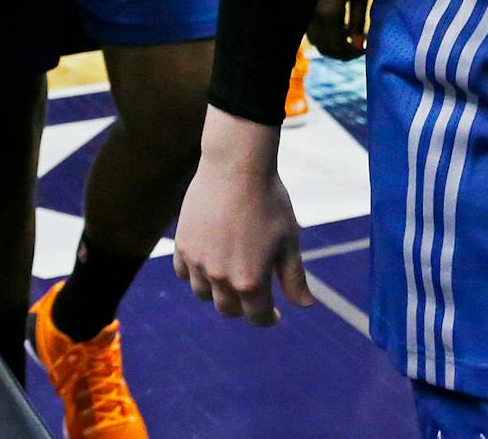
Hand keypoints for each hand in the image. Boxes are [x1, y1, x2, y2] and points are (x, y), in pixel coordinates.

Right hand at [173, 115, 311, 326]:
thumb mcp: (289, 240)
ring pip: (204, 294)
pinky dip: (196, 274)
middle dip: (243, 307)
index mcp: (250, 281)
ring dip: (218, 293)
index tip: (275, 315)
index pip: (257, 316)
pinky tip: (210, 263)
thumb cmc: (269, 202)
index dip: (268, 319)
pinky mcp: (182, 246)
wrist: (236, 167)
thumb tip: (306, 305)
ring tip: (232, 277)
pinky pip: (185, 273)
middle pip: (228, 309)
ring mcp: (197, 263)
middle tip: (254, 294)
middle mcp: (220, 278)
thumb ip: (294, 277)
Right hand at [308, 0, 372, 59]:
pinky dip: (322, 32)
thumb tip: (359, 44)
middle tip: (356, 47)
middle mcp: (311, 15)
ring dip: (330, 43)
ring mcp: (302, 10)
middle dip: (340, 52)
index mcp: (328, 13)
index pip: (337, 47)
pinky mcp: (298, 4)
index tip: (363, 50)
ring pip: (314, 39)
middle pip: (322, 47)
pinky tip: (336, 23)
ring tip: (348, 35)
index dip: (350, 53)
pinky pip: (308, 28)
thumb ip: (359, 19)